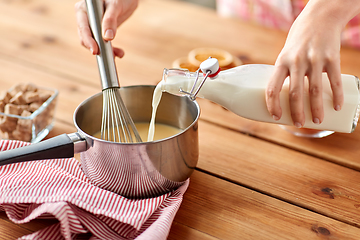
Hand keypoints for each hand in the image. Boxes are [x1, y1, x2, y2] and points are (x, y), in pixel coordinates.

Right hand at [75, 0, 137, 57]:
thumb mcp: (115, 6)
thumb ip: (110, 20)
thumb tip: (107, 37)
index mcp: (83, 9)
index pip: (83, 28)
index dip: (88, 40)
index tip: (95, 50)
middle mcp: (85, 18)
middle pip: (86, 38)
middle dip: (98, 48)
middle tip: (110, 55)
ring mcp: (92, 26)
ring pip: (94, 43)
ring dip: (106, 51)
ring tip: (118, 54)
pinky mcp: (100, 31)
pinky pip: (102, 44)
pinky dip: (110, 50)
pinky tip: (119, 53)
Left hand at [264, 0, 359, 127]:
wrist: (320, 17)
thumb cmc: (299, 39)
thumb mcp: (286, 54)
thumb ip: (285, 73)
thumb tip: (284, 97)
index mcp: (281, 62)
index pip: (272, 88)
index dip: (272, 105)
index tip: (275, 117)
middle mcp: (296, 61)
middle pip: (294, 94)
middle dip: (296, 113)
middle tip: (298, 124)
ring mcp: (314, 60)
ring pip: (314, 90)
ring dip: (316, 109)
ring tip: (317, 121)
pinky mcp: (332, 58)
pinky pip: (335, 81)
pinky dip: (337, 96)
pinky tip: (337, 107)